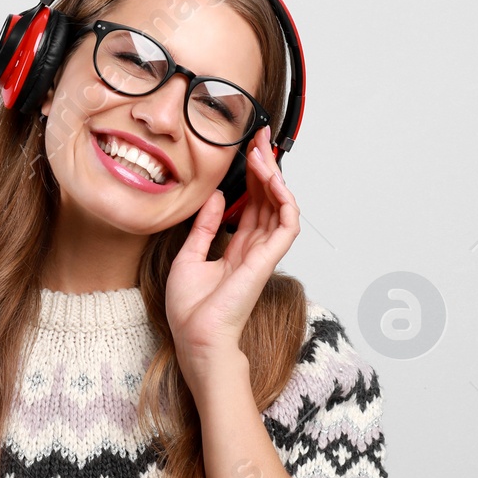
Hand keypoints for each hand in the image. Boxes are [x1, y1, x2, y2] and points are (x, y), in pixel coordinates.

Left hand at [165, 127, 299, 391]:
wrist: (195, 339)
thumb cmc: (191, 311)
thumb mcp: (190, 256)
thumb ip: (205, 226)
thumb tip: (216, 197)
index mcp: (236, 250)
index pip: (252, 205)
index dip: (252, 177)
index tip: (248, 150)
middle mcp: (254, 249)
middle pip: (268, 200)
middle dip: (266, 168)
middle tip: (261, 138)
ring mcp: (263, 255)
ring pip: (281, 207)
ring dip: (274, 178)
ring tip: (263, 152)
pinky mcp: (267, 261)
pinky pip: (287, 226)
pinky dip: (285, 200)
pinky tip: (273, 179)